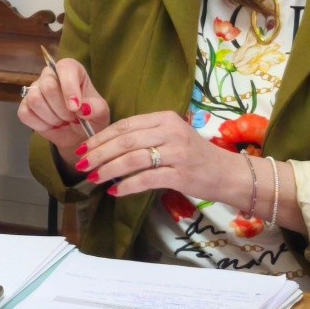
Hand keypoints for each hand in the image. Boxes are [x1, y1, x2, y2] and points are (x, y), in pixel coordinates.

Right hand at [15, 56, 112, 163]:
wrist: (78, 135)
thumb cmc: (91, 119)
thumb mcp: (101, 114)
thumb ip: (97, 108)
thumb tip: (84, 108)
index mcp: (71, 70)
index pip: (65, 68)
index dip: (69, 87)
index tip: (75, 107)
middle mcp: (50, 76)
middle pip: (47, 86)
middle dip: (61, 109)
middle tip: (72, 118)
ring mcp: (35, 90)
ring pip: (34, 99)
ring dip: (51, 117)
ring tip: (62, 121)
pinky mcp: (25, 106)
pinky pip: (25, 113)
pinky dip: (40, 124)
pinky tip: (50, 125)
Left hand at [80, 110, 250, 203]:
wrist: (228, 173)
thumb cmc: (194, 156)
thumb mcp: (170, 136)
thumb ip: (144, 136)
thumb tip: (106, 145)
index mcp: (164, 118)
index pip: (124, 125)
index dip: (100, 137)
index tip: (82, 147)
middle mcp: (170, 131)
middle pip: (124, 141)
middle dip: (98, 153)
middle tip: (81, 164)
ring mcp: (177, 153)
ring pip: (132, 159)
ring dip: (108, 169)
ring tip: (93, 177)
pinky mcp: (181, 174)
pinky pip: (147, 179)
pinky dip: (128, 185)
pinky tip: (115, 190)